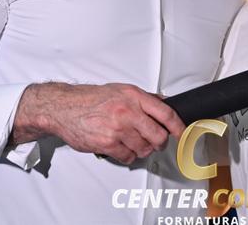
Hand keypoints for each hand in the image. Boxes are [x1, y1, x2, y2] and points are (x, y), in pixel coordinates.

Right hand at [11, 82, 185, 163]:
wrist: (64, 107)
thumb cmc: (91, 99)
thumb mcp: (120, 90)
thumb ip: (144, 98)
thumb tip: (165, 103)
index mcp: (134, 96)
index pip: (166, 113)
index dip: (178, 126)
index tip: (183, 133)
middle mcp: (128, 112)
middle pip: (158, 135)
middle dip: (160, 142)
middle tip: (156, 142)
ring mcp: (118, 128)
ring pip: (144, 148)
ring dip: (142, 149)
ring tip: (132, 142)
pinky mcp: (107, 143)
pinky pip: (128, 156)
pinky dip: (127, 155)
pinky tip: (120, 146)